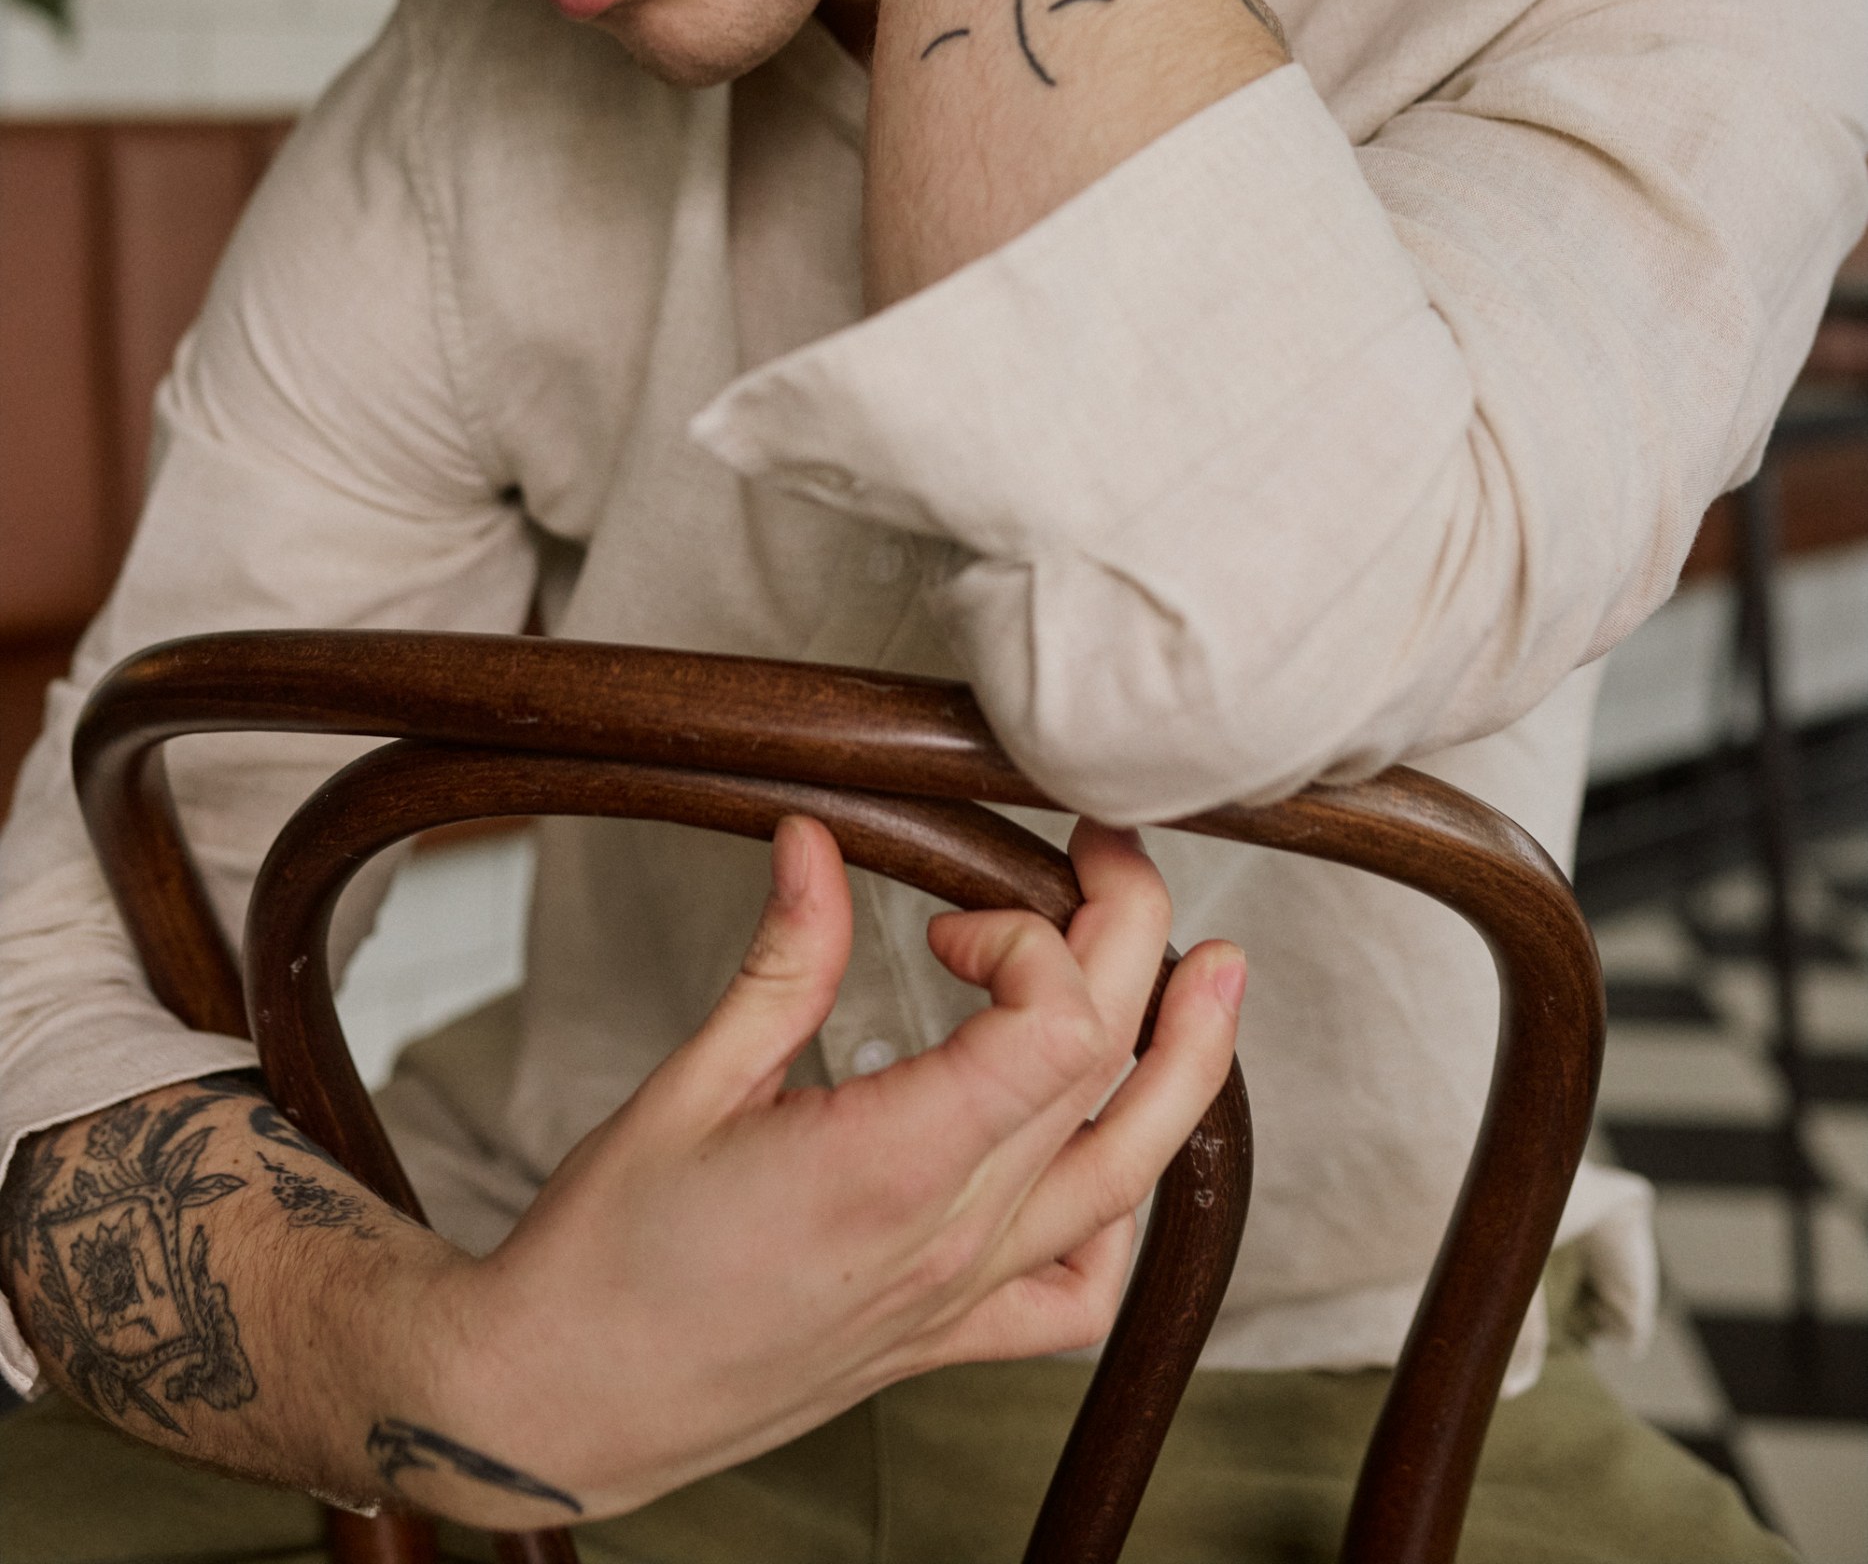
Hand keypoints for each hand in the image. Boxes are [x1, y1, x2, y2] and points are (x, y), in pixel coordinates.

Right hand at [424, 816, 1243, 1524]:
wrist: (562, 1406)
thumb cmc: (606, 1257)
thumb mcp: (687, 1084)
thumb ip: (781, 960)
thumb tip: (818, 839)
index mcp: (890, 1169)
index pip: (1058, 1031)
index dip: (1031, 937)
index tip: (950, 919)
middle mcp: (952, 1241)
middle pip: (1108, 1071)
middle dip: (1129, 937)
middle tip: (1104, 853)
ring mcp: (964, 1299)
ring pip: (1132, 1180)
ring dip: (1188, 1065)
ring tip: (1217, 976)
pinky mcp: (951, 1340)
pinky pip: (1082, 1289)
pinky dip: (1126, 1210)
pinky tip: (1114, 1152)